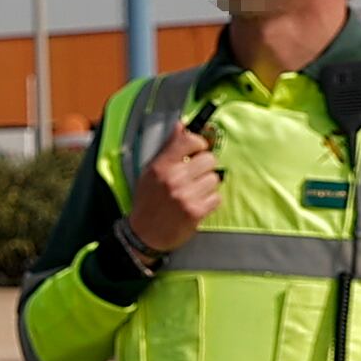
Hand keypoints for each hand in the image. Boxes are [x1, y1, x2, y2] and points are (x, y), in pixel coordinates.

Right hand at [127, 117, 222, 256]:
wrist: (143, 234)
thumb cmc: (148, 201)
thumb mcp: (150, 171)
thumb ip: (167, 149)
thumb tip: (181, 125)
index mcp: (160, 166)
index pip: (190, 140)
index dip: (199, 144)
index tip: (197, 151)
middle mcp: (173, 179)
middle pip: (209, 159)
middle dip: (205, 168)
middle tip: (195, 177)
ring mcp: (185, 196)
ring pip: (215, 179)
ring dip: (208, 186)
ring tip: (194, 193)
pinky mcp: (195, 212)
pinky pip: (217, 197)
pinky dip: (210, 201)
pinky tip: (197, 204)